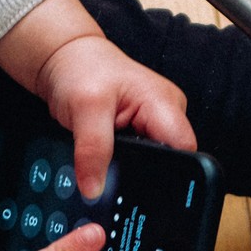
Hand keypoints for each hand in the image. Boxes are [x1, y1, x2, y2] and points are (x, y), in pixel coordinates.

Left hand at [0, 0, 197, 198]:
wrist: (65, 60)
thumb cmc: (80, 69)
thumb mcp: (85, 108)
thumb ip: (93, 150)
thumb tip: (94, 189)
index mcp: (166, 105)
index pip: (185, 152)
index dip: (169, 175)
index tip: (144, 189)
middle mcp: (167, 116)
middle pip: (171, 162)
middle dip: (146, 176)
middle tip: (116, 176)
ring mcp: (154, 126)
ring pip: (153, 164)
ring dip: (132, 171)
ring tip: (108, 165)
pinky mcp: (139, 133)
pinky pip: (140, 159)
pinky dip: (123, 165)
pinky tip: (108, 163)